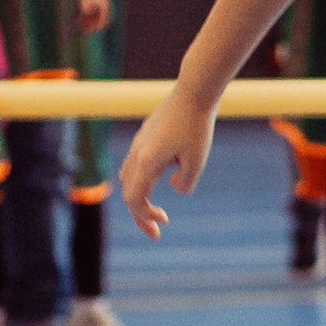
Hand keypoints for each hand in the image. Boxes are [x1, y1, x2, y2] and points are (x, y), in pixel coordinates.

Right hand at [121, 82, 216, 234]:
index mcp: (146, 162)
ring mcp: (140, 143)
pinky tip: (163, 180)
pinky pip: (137, 164)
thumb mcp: (197, 161)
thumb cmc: (197, 126)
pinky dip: (143, 180)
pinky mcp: (146, 136)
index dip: (145, 216)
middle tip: (156, 233)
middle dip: (140, 215)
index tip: (164, 222)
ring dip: (139, 197)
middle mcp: (137, 153)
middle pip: (128, 192)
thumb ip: (184, 183)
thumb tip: (174, 188)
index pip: (134, 199)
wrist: (194, 92)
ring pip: (129, 177)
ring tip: (156, 212)